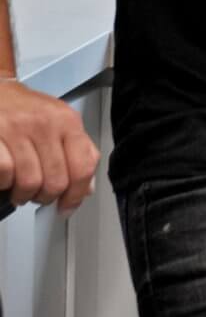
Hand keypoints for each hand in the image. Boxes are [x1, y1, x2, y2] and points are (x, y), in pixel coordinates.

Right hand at [0, 83, 99, 211]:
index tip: (67, 206)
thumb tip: (86, 188)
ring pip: (30, 182)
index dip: (75, 195)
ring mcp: (17, 128)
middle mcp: (45, 123)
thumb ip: (78, 152)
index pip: (83, 167)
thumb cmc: (25, 109)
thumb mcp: (59, 122)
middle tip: (38, 195)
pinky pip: (5, 173)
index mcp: (67, 121)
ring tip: (20, 189)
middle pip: (56, 181)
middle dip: (46, 197)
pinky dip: (4, 183)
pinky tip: (6, 178)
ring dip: (23, 194)